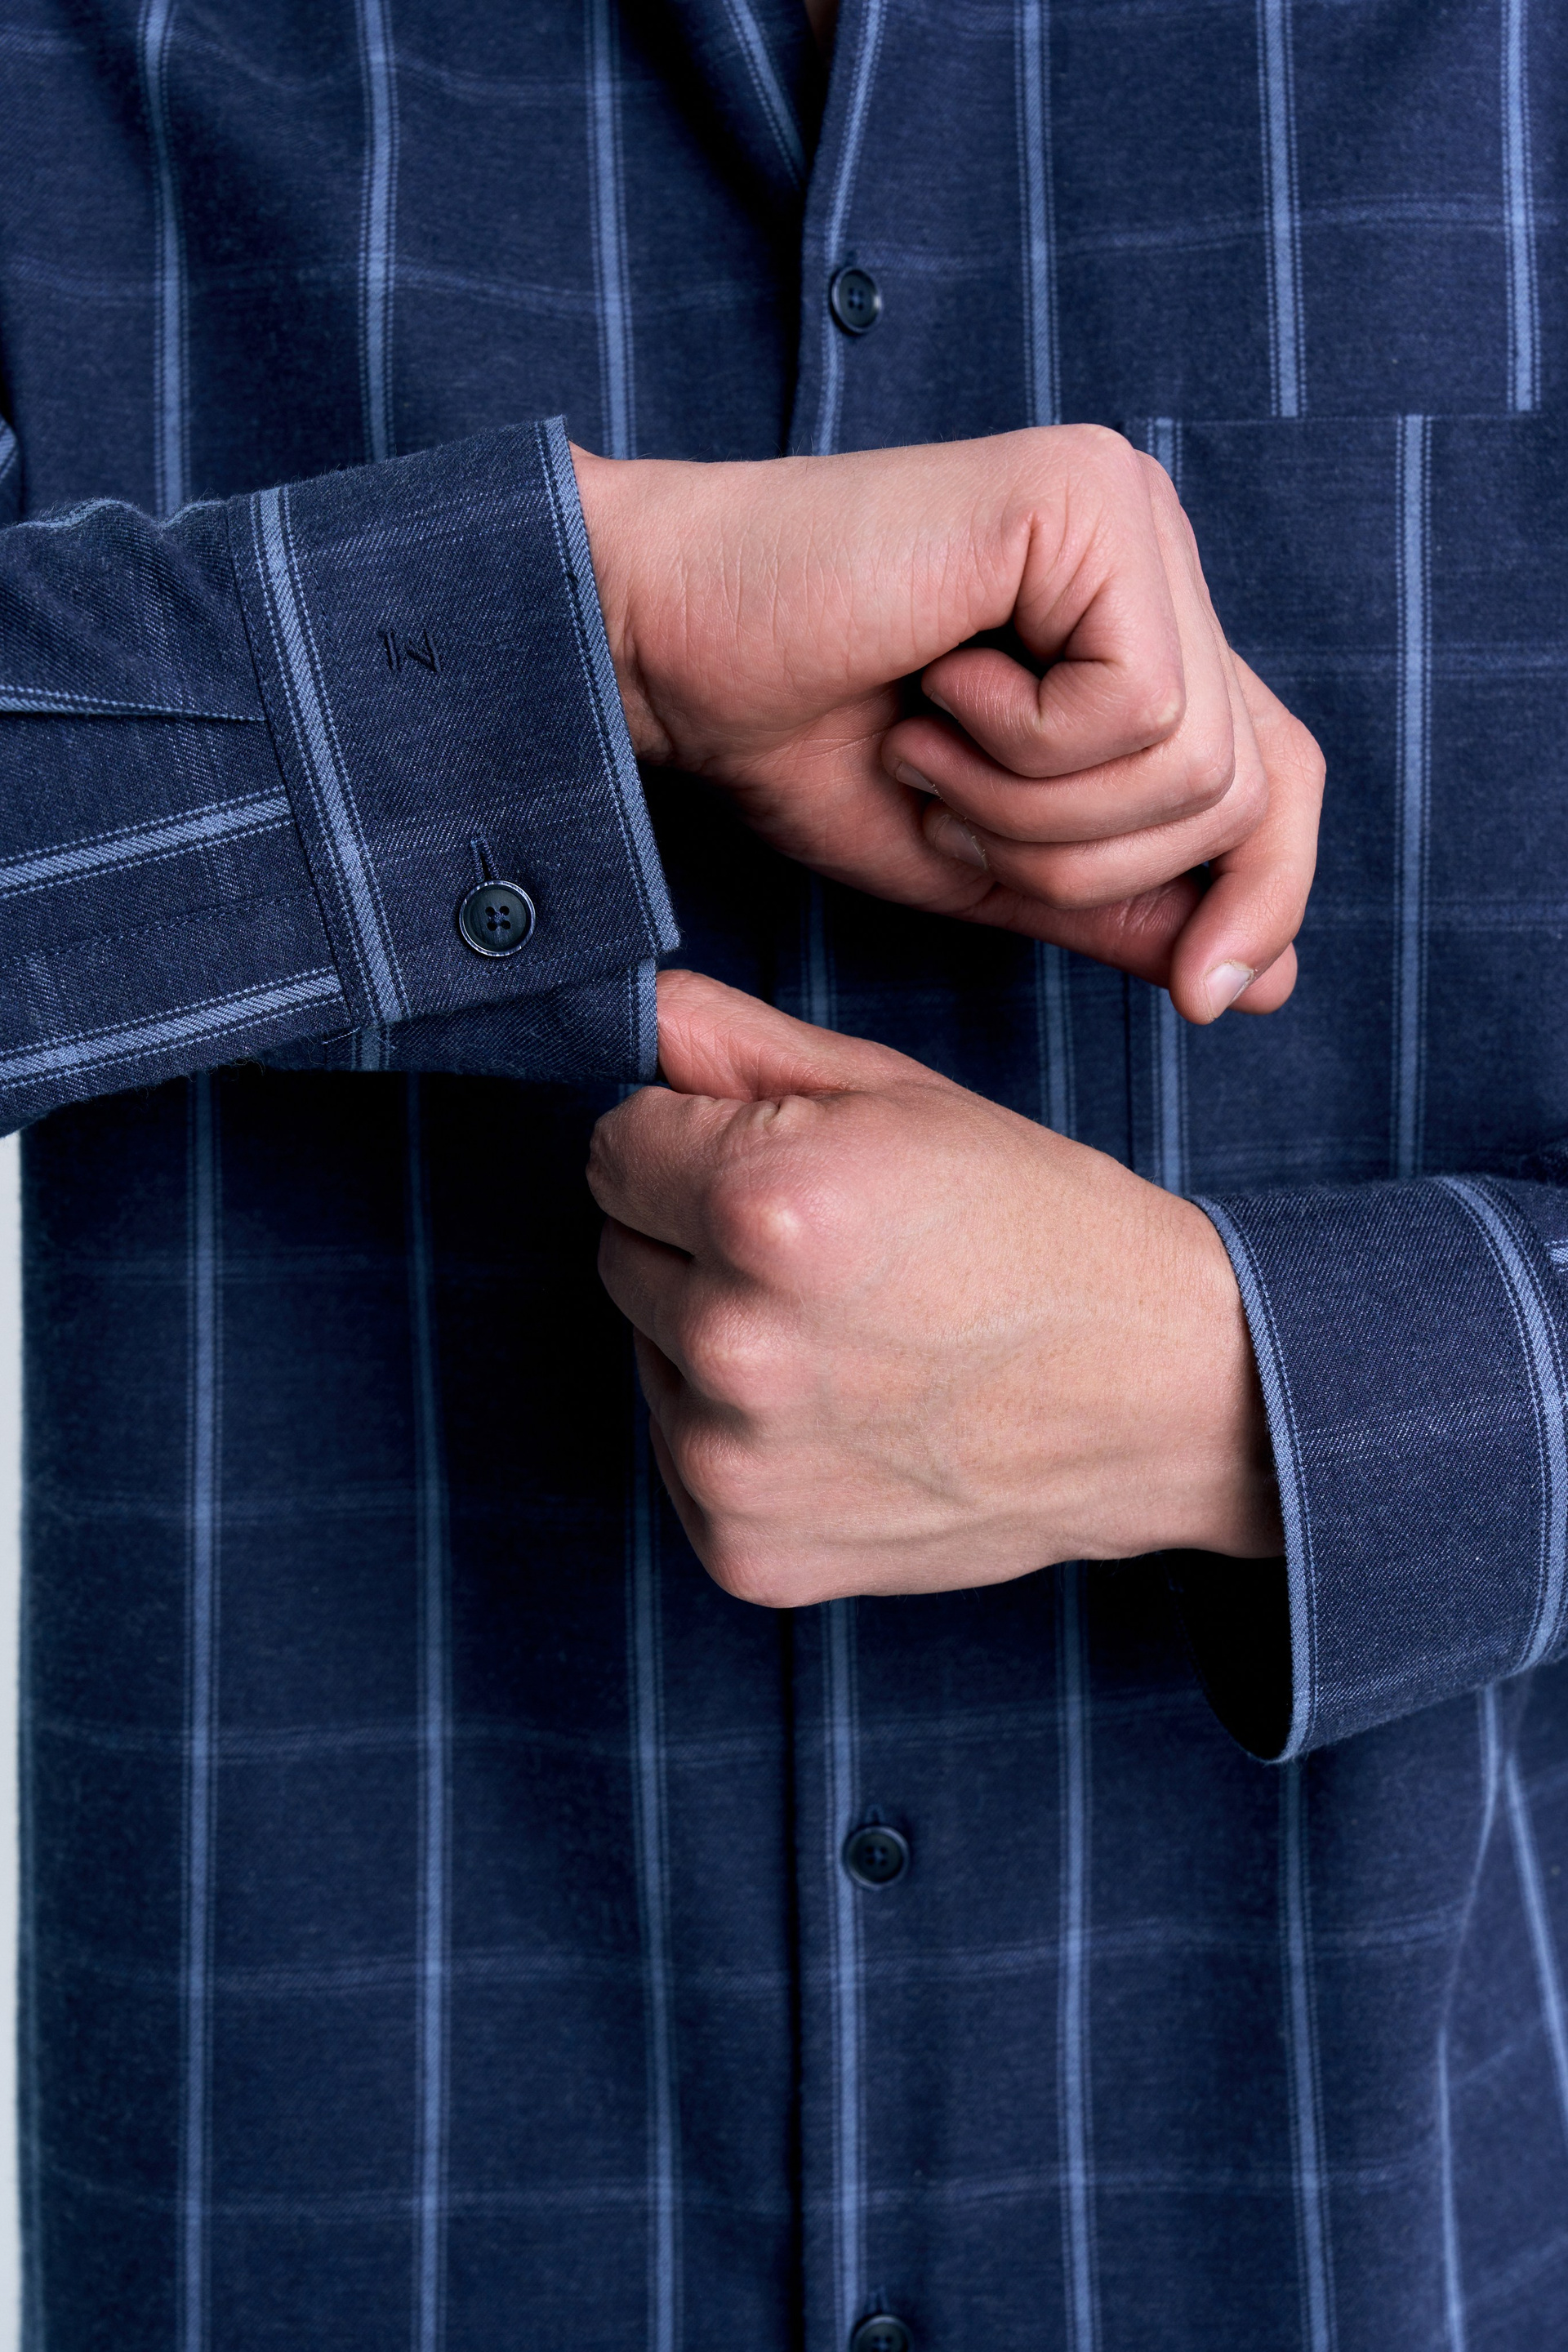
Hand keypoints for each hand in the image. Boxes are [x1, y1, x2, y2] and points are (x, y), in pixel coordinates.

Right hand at [574, 428, 1322, 1024]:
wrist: (661, 649)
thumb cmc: (800, 742)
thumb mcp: (989, 863)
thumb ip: (1125, 904)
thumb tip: (1271, 980)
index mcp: (1140, 624)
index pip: (1280, 774)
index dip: (1264, 894)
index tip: (1201, 998)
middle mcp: (1154, 551)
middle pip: (1247, 787)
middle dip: (1088, 862)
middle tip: (949, 802)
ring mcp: (1130, 512)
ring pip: (1197, 762)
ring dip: (1037, 810)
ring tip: (930, 744)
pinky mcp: (1089, 498)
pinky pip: (1141, 707)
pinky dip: (1022, 749)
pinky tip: (935, 685)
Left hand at [588, 971, 1282, 1605]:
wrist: (1163, 1398)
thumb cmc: (1038, 1229)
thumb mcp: (898, 1095)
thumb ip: (736, 1045)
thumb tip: (628, 1014)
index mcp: (764, 1205)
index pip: (612, 1147)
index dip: (688, 1141)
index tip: (773, 1162)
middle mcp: (733, 1342)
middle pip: (619, 1249)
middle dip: (697, 1237)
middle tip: (834, 1256)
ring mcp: (735, 1463)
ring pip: (650, 1352)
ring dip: (717, 1337)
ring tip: (853, 1338)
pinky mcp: (747, 1549)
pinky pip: (683, 1456)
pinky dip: (744, 1435)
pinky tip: (849, 1416)